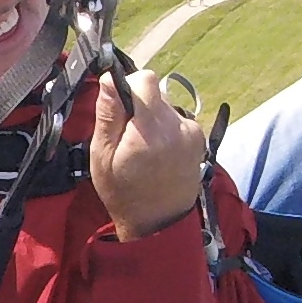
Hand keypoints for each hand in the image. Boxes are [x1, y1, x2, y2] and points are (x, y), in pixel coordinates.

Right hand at [93, 68, 206, 241]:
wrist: (159, 224)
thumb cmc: (124, 193)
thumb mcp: (102, 156)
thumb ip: (108, 114)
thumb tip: (109, 78)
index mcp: (151, 131)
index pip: (145, 79)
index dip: (128, 86)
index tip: (118, 108)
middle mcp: (177, 126)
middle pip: (155, 91)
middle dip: (138, 104)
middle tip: (126, 135)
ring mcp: (192, 132)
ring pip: (165, 104)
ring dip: (151, 116)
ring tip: (142, 146)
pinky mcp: (199, 137)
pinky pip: (176, 118)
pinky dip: (165, 127)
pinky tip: (157, 150)